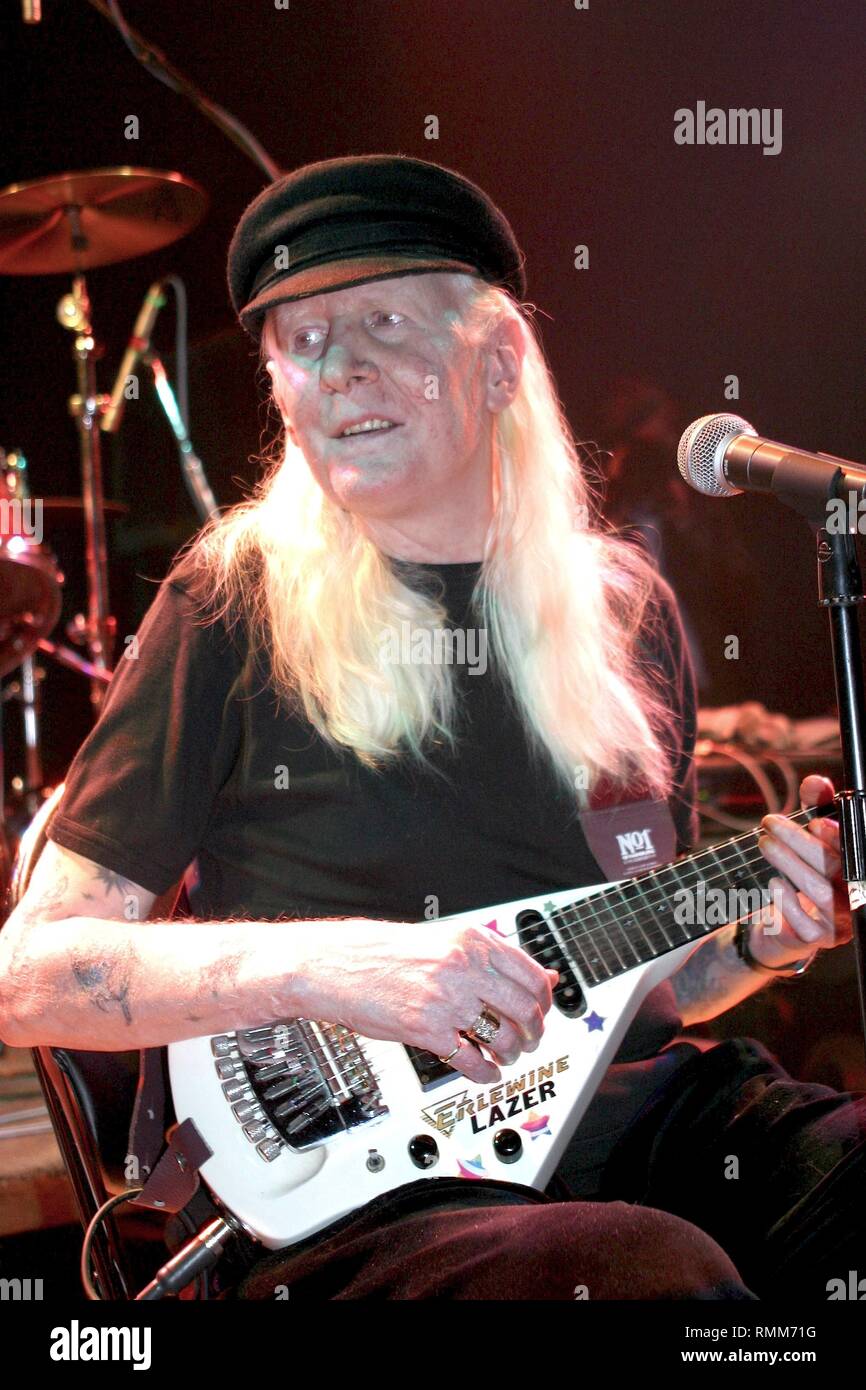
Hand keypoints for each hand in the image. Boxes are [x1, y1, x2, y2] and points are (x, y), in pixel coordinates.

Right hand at [316, 921, 558, 1084]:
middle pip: (525, 1010)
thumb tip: (544, 976)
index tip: (542, 1013)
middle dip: (534, 1033)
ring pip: (503, 1037)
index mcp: (473, 941)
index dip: (545, 1003)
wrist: (339, 965)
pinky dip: (485, 1073)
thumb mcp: (448, 941)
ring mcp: (446, 1000)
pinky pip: (471, 1060)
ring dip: (512, 1054)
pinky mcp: (426, 1030)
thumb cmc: (388, 953)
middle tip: (529, 1040)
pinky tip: (485, 1072)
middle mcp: (464, 968)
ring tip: (505, 1055)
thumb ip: (495, 959)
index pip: (532, 977)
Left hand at [752, 774, 851, 968]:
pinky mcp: (817, 939)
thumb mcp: (810, 835)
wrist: (783, 923)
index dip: (837, 839)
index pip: (854, 854)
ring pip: (819, 893)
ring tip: (764, 844)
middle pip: (834, 869)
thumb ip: (817, 806)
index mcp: (856, 870)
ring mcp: (839, 922)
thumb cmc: (805, 870)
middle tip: (770, 822)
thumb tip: (816, 783)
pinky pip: (806, 924)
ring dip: (789, 864)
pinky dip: (788, 901)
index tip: (816, 820)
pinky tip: (774, 883)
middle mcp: (854, 897)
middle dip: (801, 842)